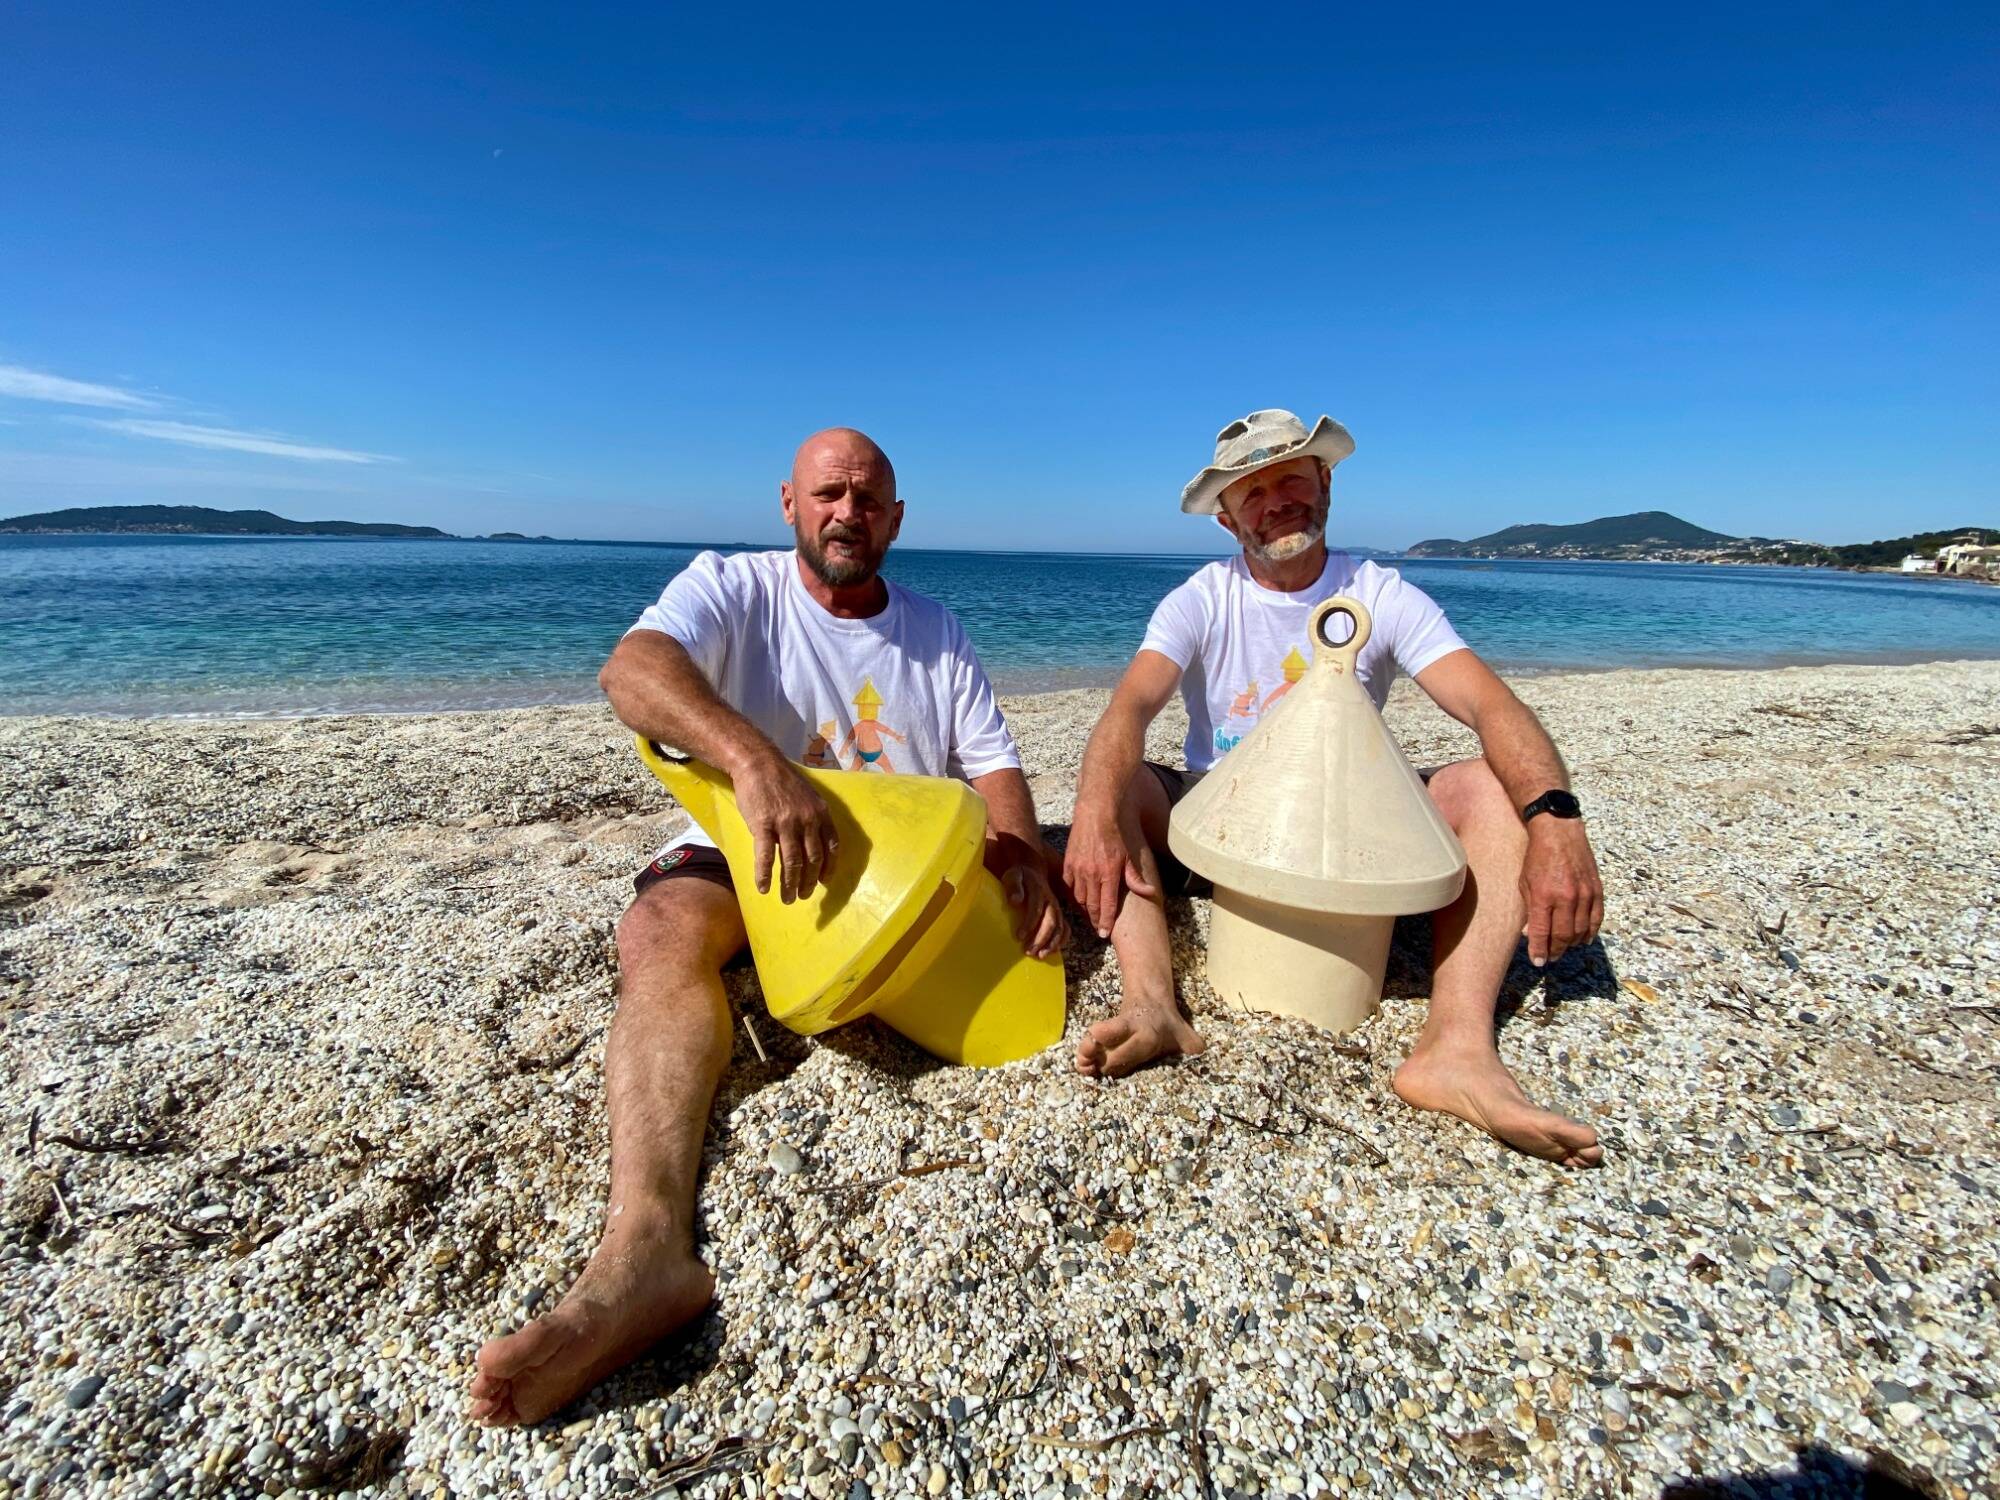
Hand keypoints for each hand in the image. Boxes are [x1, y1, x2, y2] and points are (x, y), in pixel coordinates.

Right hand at [733, 750, 836, 902]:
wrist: (758, 763)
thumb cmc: (782, 780)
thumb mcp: (808, 796)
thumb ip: (814, 818)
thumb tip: (816, 842)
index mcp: (821, 813)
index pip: (831, 847)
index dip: (829, 868)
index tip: (824, 882)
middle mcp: (807, 820)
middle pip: (812, 859)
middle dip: (809, 882)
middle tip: (803, 896)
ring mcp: (785, 823)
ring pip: (791, 863)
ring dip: (789, 885)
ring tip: (787, 899)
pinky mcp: (763, 825)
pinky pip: (765, 857)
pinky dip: (764, 875)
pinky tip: (763, 888)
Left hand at [1001, 859, 1069, 958]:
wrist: (1033, 872)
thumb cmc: (1019, 877)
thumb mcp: (1013, 876)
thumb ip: (1013, 886)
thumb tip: (1015, 901)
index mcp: (1039, 890)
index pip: (1036, 909)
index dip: (1028, 924)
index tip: (1018, 937)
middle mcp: (1051, 900)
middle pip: (1050, 921)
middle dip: (1041, 938)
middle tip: (1029, 952)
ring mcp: (1057, 908)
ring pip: (1060, 928)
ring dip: (1051, 943)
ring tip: (1040, 956)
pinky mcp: (1059, 915)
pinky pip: (1066, 929)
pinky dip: (1062, 941)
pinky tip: (1054, 951)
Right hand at [1061, 806, 1155, 939]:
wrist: (1096, 814)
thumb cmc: (1116, 834)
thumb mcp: (1129, 856)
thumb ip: (1136, 877)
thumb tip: (1149, 892)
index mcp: (1109, 874)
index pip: (1107, 905)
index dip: (1105, 922)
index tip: (1104, 933)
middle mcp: (1092, 874)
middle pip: (1091, 905)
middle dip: (1094, 919)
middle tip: (1097, 927)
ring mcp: (1078, 869)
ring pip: (1079, 897)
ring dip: (1085, 908)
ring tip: (1090, 913)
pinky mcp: (1068, 863)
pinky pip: (1069, 885)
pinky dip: (1074, 894)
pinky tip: (1080, 897)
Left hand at [1519, 816, 1603, 966]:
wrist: (1559, 831)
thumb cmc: (1536, 857)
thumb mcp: (1524, 883)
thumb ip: (1530, 909)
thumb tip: (1532, 934)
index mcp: (1544, 895)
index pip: (1542, 933)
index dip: (1540, 951)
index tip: (1538, 962)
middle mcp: (1566, 897)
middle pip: (1563, 936)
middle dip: (1555, 951)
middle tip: (1550, 957)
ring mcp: (1584, 893)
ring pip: (1581, 930)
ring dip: (1572, 944)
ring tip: (1563, 949)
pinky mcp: (1596, 889)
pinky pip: (1596, 918)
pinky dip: (1590, 932)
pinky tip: (1583, 939)